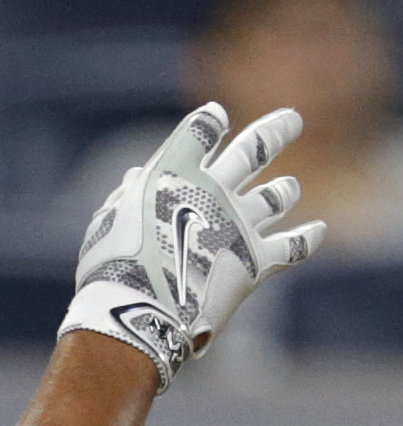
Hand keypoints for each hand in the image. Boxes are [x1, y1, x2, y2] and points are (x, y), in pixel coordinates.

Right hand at [59, 102, 326, 391]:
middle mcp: (213, 191)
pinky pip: (294, 245)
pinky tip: (318, 229)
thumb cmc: (113, 264)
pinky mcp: (258, 260)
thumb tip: (137, 177)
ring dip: (283, 190)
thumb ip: (128, 195)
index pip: (199, 132)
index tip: (216, 115)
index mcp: (172, 174)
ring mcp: (240, 224)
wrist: (141, 310)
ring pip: (275, 196)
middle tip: (292, 118)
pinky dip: (308, 236)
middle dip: (274, 131)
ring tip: (289, 186)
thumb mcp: (108, 220)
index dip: (208, 122)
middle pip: (253, 150)